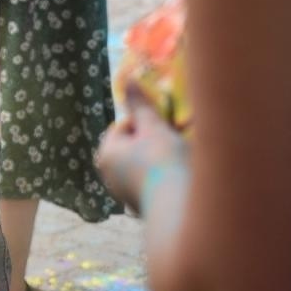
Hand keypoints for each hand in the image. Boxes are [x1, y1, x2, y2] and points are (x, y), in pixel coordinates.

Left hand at [95, 84, 187, 212]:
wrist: (182, 210)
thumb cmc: (164, 162)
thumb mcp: (153, 127)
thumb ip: (140, 105)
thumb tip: (128, 80)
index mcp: (107, 155)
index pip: (124, 126)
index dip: (145, 122)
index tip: (164, 125)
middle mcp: (111, 178)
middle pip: (135, 147)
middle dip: (156, 141)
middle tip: (177, 138)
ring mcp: (128, 196)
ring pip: (146, 166)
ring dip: (163, 159)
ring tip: (183, 157)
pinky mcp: (146, 209)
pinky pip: (155, 184)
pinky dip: (166, 177)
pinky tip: (182, 178)